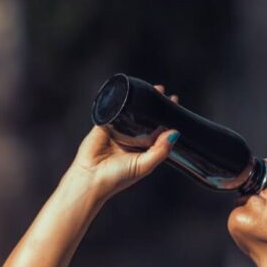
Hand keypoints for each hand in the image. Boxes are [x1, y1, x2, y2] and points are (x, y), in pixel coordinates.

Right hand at [71, 83, 180, 197]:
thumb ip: (160, 151)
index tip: (174, 103)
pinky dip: (120, 100)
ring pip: (130, 111)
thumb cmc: (117, 177)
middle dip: (154, 106)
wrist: (91, 178)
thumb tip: (175, 134)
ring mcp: (117, 130)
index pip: (157, 130)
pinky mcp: (104, 123)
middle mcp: (130, 139)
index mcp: (142, 150)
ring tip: (150, 89)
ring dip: (139, 100)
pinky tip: (129, 91)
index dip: (166, 118)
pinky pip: (113, 108)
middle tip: (162, 93)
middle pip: (145, 118)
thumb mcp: (144, 165)